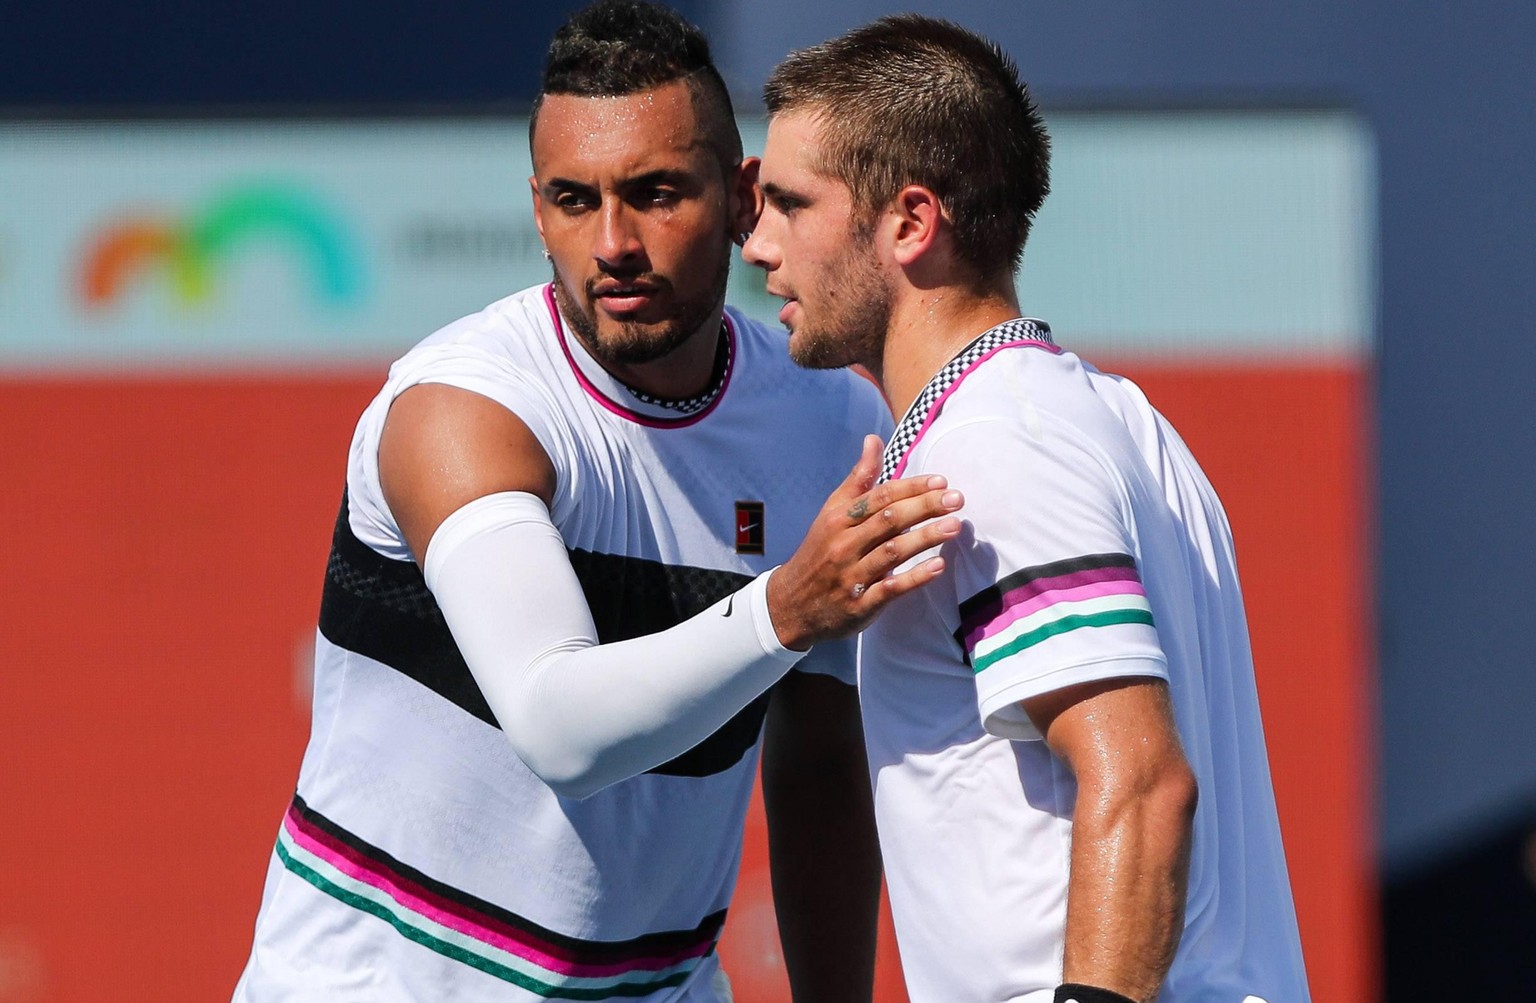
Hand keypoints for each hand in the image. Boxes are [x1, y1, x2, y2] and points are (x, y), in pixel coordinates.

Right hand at [767, 435, 962, 649]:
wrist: (791, 604)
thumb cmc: (820, 551)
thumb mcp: (832, 512)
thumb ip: (859, 479)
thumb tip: (874, 439)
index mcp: (839, 519)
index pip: (880, 497)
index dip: (911, 488)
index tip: (941, 482)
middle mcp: (844, 544)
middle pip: (889, 520)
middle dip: (924, 507)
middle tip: (957, 499)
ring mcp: (852, 575)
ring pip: (892, 552)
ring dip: (925, 538)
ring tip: (954, 526)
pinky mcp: (859, 604)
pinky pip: (890, 589)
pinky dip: (914, 577)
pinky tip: (938, 567)